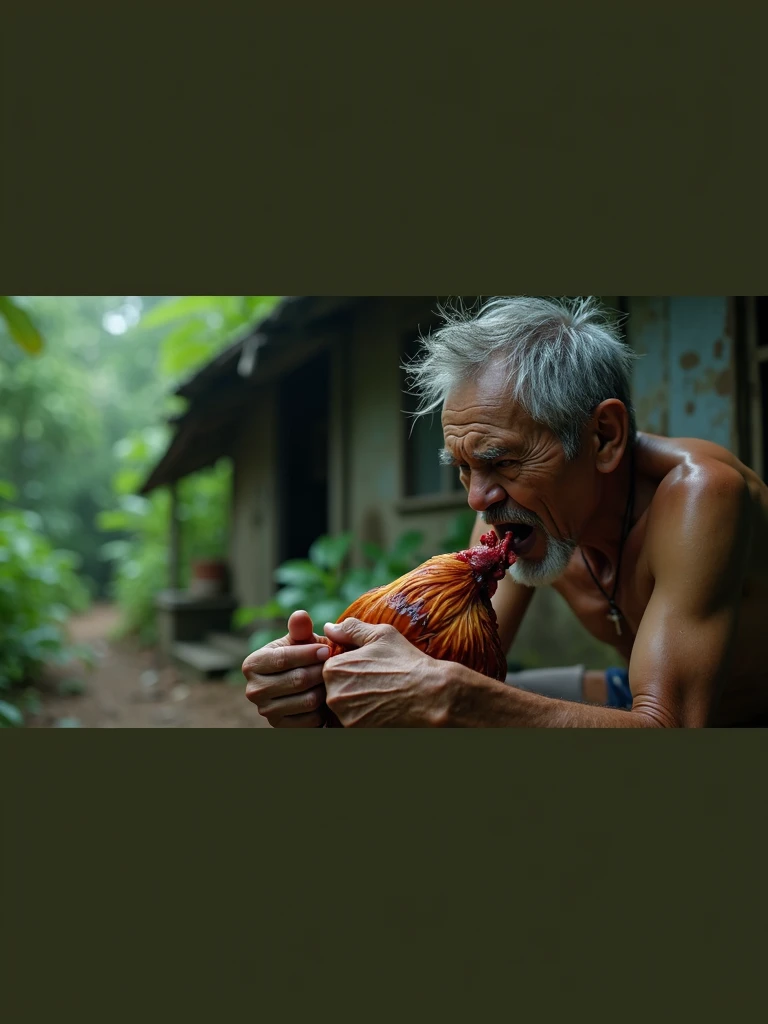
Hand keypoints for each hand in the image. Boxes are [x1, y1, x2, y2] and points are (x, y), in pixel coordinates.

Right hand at [243, 610, 330, 727]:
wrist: (302, 686)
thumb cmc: (302, 656)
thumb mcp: (299, 641)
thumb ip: (300, 629)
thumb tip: (300, 615)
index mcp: (252, 664)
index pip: (283, 658)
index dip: (308, 653)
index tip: (327, 650)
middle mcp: (253, 690)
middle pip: (297, 680)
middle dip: (320, 671)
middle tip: (335, 665)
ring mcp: (265, 711)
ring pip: (308, 700)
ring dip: (325, 689)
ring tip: (332, 679)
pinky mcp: (281, 728)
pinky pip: (311, 719)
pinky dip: (324, 709)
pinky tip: (327, 698)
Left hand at [321, 618, 447, 726]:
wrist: (432, 696)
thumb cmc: (406, 662)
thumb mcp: (381, 636)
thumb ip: (350, 629)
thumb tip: (329, 628)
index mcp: (333, 669)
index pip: (329, 668)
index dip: (348, 667)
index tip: (367, 668)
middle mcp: (333, 695)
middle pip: (334, 689)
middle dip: (350, 686)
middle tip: (375, 683)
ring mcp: (344, 717)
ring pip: (343, 708)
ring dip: (356, 703)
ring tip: (380, 696)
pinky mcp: (357, 732)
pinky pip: (353, 723)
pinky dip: (364, 718)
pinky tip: (382, 709)